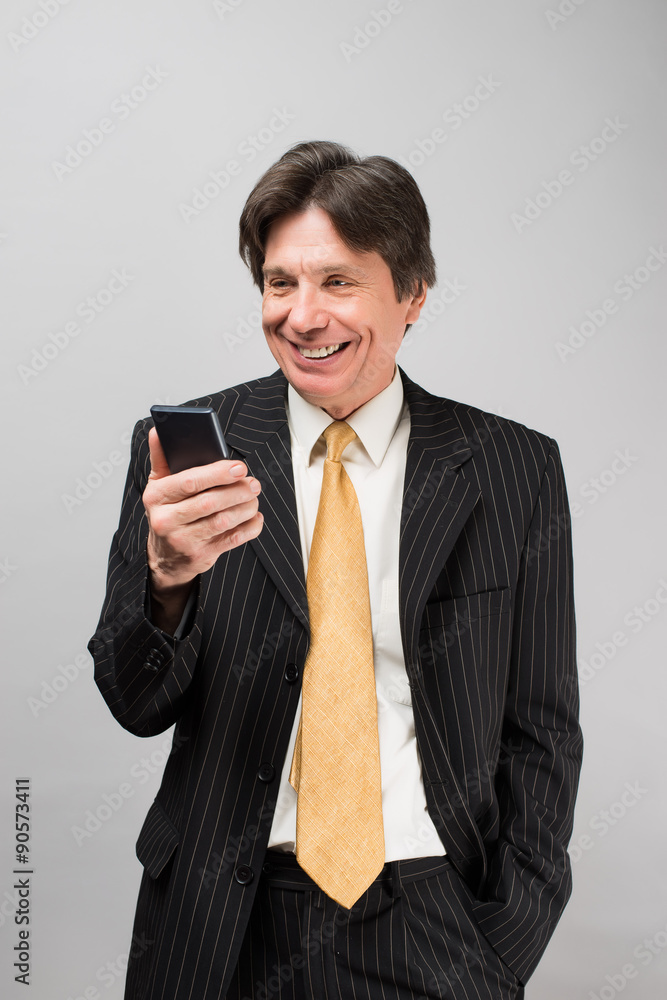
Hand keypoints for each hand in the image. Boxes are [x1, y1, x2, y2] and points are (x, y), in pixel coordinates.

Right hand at [143, 428, 262, 627]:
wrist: (165, 556)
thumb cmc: (166, 512)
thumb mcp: (158, 486)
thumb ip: (162, 458)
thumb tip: (159, 432)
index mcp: (156, 497)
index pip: (188, 482)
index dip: (217, 473)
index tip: (238, 467)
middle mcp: (166, 520)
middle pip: (209, 503)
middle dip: (236, 491)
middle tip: (252, 483)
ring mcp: (183, 541)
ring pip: (222, 521)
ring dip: (245, 507)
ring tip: (253, 498)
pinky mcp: (201, 556)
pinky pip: (232, 540)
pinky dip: (249, 528)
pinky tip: (254, 517)